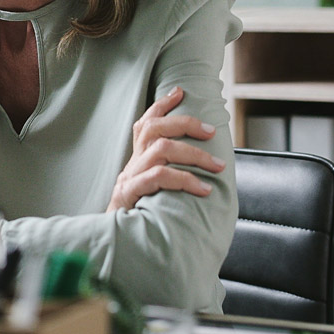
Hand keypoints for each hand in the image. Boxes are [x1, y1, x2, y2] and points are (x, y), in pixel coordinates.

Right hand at [107, 87, 225, 211]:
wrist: (115, 242)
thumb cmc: (141, 214)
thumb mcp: (151, 190)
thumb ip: (168, 175)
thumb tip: (208, 166)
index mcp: (137, 158)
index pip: (146, 122)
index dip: (162, 105)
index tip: (180, 91)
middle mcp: (133, 162)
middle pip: (154, 128)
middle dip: (184, 123)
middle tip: (212, 131)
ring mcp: (130, 176)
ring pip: (161, 149)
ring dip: (194, 155)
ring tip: (217, 166)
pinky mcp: (131, 193)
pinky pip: (159, 177)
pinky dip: (184, 180)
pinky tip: (203, 189)